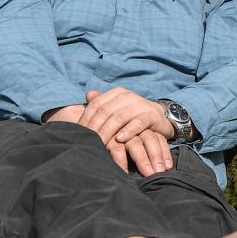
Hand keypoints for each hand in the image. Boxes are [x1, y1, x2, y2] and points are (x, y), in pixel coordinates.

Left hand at [44, 100, 173, 174]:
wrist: (159, 116)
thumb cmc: (132, 116)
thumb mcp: (116, 109)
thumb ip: (101, 103)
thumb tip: (87, 95)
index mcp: (115, 93)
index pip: (96, 105)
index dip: (86, 119)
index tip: (78, 134)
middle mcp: (127, 96)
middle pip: (105, 111)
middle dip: (95, 127)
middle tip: (87, 142)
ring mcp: (139, 104)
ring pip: (119, 117)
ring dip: (108, 131)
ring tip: (100, 143)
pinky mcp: (151, 115)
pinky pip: (138, 122)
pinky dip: (128, 130)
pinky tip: (120, 139)